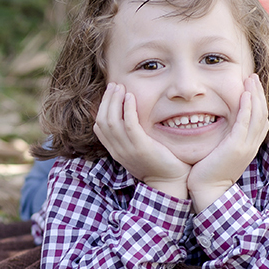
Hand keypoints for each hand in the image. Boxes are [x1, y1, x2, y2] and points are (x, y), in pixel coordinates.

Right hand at [94, 83, 189, 197]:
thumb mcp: (138, 151)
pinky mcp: (141, 147)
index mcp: (116, 151)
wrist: (169, 183)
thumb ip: (132, 138)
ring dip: (114, 101)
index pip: (99, 127)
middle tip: (113, 85)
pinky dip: (127, 108)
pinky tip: (131, 96)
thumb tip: (131, 120)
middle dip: (106, 100)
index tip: (110, 95)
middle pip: (102, 121)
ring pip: (111, 121)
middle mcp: (118, 150)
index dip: (101, 108)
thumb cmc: (158, 165)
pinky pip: (128, 124)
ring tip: (120, 87)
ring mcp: (128, 149)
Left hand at [188, 74, 268, 211]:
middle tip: (253, 76)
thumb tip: (217, 127)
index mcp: (248, 146)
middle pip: (262, 114)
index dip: (258, 102)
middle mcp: (251, 145)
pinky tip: (245, 94)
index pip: (260, 120)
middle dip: (258, 93)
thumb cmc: (209, 173)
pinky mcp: (236, 147)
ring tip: (251, 79)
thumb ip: (224, 140)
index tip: (252, 86)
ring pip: (257, 115)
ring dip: (255, 95)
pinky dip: (247, 107)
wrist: (208, 191)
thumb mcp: (221, 153)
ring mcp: (245, 146)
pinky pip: (245, 123)